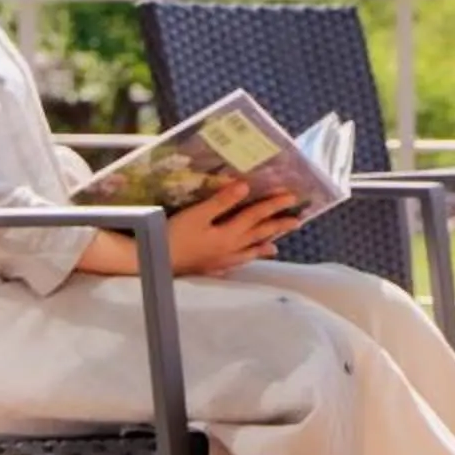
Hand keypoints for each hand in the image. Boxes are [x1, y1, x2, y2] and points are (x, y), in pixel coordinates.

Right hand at [166, 180, 303, 275]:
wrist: (157, 262)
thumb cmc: (175, 235)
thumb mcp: (197, 214)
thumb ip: (221, 202)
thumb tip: (246, 187)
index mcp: (229, 233)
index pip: (256, 215)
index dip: (273, 204)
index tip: (291, 197)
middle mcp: (230, 248)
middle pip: (258, 235)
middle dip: (278, 226)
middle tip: (297, 221)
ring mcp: (221, 260)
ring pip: (248, 252)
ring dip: (263, 246)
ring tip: (276, 247)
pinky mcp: (210, 268)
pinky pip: (233, 265)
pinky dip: (242, 262)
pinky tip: (242, 262)